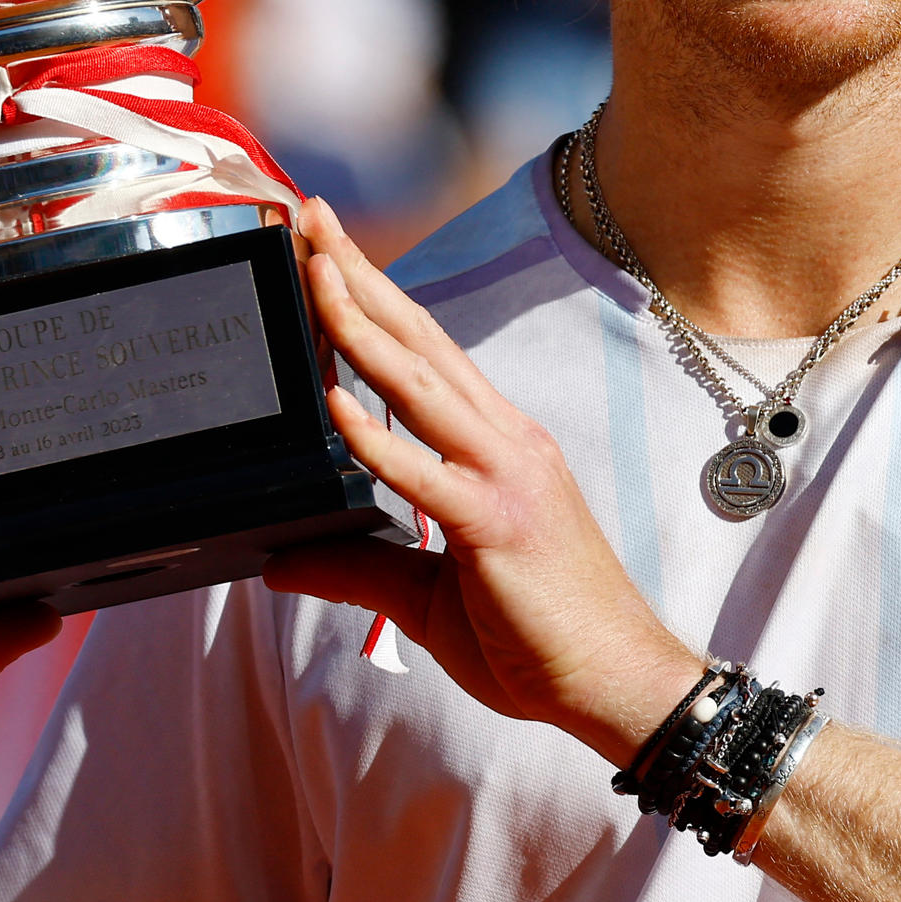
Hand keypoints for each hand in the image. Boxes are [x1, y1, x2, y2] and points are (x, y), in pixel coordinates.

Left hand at [262, 198, 705, 766]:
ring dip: (360, 324)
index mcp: (495, 446)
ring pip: (419, 383)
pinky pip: (426, 474)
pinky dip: (380, 436)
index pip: (423, 354)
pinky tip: (336, 402)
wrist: (620, 685)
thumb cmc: (539, 641)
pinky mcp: (499, 525)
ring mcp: (506, 476)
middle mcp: (504, 442)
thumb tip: (280, 560)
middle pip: (419, 341)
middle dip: (360, 275)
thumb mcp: (427, 600)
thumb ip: (358, 568)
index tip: (324, 251)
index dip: (374, 298)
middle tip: (307, 215)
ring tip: (313, 272)